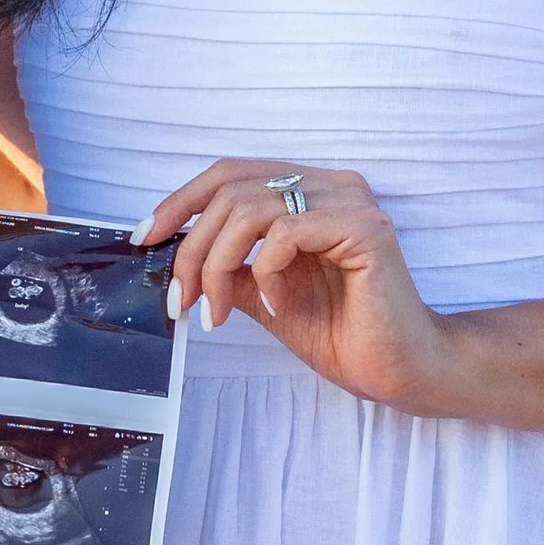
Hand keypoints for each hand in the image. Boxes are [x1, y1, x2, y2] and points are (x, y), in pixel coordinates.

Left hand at [139, 159, 453, 408]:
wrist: (398, 370)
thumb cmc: (341, 332)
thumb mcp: (264, 294)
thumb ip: (230, 266)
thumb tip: (175, 256)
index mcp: (307, 191)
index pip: (229, 174)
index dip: (180, 201)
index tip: (145, 238)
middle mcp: (330, 184)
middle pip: (230, 190)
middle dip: (192, 249)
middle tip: (180, 300)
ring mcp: (349, 201)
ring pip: (250, 208)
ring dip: (218, 266)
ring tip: (217, 311)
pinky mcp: (365, 229)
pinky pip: (287, 232)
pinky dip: (266, 272)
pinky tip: (276, 305)